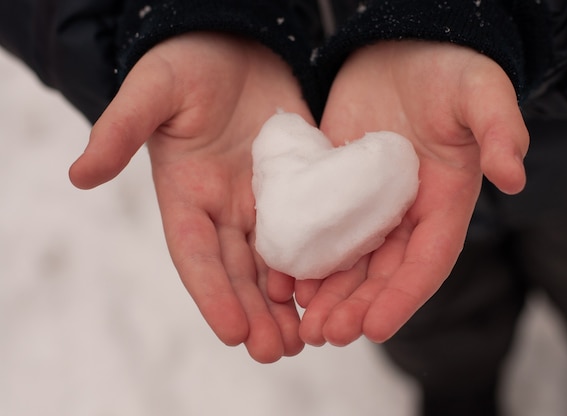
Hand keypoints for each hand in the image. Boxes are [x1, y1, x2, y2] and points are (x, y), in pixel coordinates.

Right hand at [69, 32, 313, 361]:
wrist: (236, 45)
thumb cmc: (188, 63)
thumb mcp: (154, 91)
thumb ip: (121, 129)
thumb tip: (79, 174)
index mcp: (186, 195)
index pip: (196, 253)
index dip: (212, 292)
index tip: (232, 331)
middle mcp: (223, 208)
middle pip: (237, 271)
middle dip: (254, 312)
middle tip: (276, 351)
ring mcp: (261, 201)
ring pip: (273, 262)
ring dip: (286, 303)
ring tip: (303, 339)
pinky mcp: (297, 186)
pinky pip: (309, 229)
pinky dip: (316, 263)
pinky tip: (331, 291)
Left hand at [295, 41, 527, 345]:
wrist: (399, 48)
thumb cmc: (445, 70)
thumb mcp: (477, 91)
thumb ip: (498, 127)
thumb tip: (514, 176)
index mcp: (444, 203)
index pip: (427, 262)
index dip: (402, 297)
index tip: (374, 329)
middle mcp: (406, 215)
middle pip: (382, 274)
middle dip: (356, 307)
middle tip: (325, 335)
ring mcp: (367, 206)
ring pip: (348, 262)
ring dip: (326, 295)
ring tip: (301, 323)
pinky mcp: (334, 189)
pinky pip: (318, 230)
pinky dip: (302, 259)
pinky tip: (282, 282)